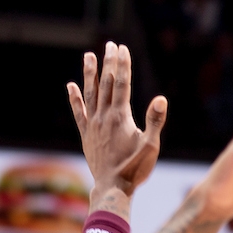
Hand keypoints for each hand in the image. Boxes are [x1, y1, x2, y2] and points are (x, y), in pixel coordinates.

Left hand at [67, 42, 166, 212]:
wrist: (113, 188)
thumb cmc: (134, 169)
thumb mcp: (150, 147)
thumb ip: (155, 122)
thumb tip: (161, 99)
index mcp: (120, 117)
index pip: (122, 84)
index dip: (122, 65)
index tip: (122, 48)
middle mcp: (104, 117)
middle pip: (107, 84)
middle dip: (109, 63)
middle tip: (110, 45)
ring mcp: (93, 125)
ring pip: (91, 94)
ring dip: (90, 74)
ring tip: (89, 56)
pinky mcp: (86, 136)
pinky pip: (78, 113)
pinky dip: (74, 99)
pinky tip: (70, 86)